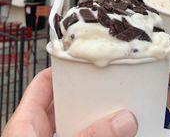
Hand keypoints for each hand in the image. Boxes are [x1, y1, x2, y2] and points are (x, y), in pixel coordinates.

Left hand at [3, 68, 137, 136]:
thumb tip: (125, 119)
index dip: (63, 69)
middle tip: (114, 84)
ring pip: (77, 127)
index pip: (43, 85)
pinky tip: (117, 136)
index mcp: (24, 126)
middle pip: (64, 105)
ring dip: (98, 120)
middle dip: (89, 95)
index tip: (88, 59)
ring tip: (121, 108)